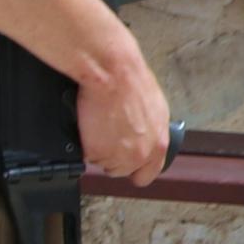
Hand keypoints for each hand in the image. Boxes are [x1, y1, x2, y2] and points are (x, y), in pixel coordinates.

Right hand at [79, 44, 173, 186]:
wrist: (112, 71)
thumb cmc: (130, 80)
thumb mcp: (153, 107)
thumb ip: (149, 129)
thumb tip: (140, 133)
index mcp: (159, 142)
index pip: (150, 172)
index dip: (136, 169)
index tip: (128, 163)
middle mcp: (142, 153)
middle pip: (123, 171)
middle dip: (113, 159)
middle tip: (106, 139)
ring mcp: (119, 156)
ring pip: (102, 163)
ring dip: (97, 150)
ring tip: (97, 125)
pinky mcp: (96, 152)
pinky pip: (86, 156)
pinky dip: (84, 144)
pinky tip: (88, 124)